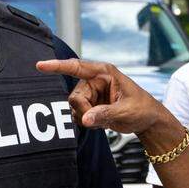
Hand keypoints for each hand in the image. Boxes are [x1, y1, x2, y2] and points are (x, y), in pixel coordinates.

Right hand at [37, 59, 165, 134]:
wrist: (148, 120)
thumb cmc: (142, 109)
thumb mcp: (126, 111)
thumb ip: (105, 114)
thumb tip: (85, 119)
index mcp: (105, 73)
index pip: (77, 67)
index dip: (57, 66)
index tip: (40, 66)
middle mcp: (95, 81)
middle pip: (74, 97)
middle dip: (84, 111)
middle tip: (100, 118)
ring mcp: (91, 93)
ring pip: (74, 107)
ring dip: (86, 118)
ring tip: (104, 119)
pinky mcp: (90, 104)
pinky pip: (77, 114)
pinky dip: (86, 121)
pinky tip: (101, 122)